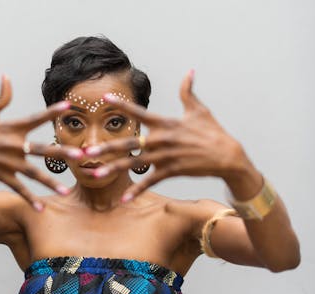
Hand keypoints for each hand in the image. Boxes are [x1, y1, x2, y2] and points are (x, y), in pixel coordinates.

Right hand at [0, 75, 81, 209]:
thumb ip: (2, 97)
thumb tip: (6, 76)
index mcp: (10, 127)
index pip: (35, 118)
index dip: (52, 111)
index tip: (69, 106)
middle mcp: (11, 144)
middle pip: (41, 149)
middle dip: (61, 153)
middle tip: (80, 156)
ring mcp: (6, 161)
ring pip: (33, 173)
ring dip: (50, 182)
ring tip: (65, 191)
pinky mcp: (0, 175)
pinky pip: (18, 188)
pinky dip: (29, 199)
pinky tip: (41, 209)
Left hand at [87, 70, 250, 201]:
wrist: (227, 156)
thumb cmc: (213, 131)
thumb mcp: (199, 109)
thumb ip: (188, 92)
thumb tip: (189, 71)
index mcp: (166, 122)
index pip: (139, 112)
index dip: (122, 104)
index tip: (105, 99)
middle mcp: (162, 138)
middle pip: (129, 143)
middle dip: (106, 147)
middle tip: (87, 152)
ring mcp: (165, 156)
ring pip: (135, 163)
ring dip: (114, 169)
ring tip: (96, 174)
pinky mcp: (171, 171)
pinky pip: (150, 181)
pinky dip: (137, 191)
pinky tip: (124, 199)